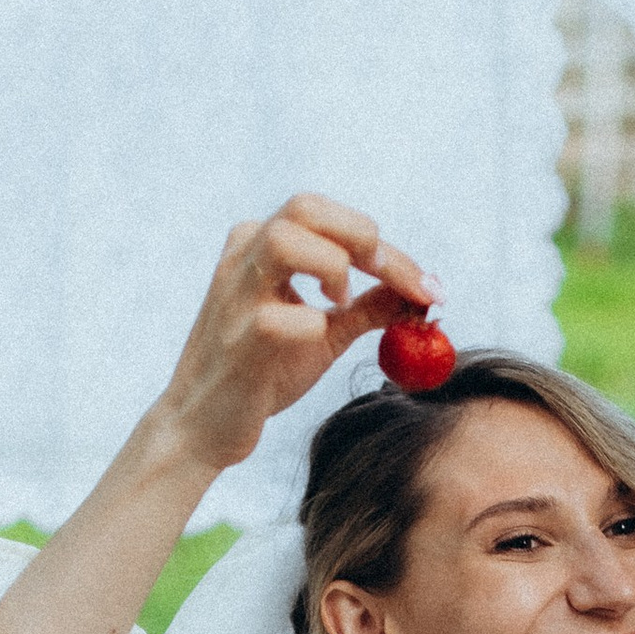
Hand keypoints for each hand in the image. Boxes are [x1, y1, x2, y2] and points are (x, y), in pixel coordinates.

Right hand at [162, 195, 437, 476]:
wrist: (205, 426)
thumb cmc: (263, 374)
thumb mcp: (324, 333)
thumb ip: (369, 308)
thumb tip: (425, 293)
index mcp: (261, 247)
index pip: (330, 219)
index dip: (386, 248)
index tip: (429, 286)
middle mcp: (244, 257)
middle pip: (306, 207)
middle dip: (363, 239)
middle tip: (390, 280)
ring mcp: (236, 295)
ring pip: (285, 240)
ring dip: (333, 265)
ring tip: (341, 303)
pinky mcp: (237, 340)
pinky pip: (278, 318)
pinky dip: (310, 325)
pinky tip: (313, 341)